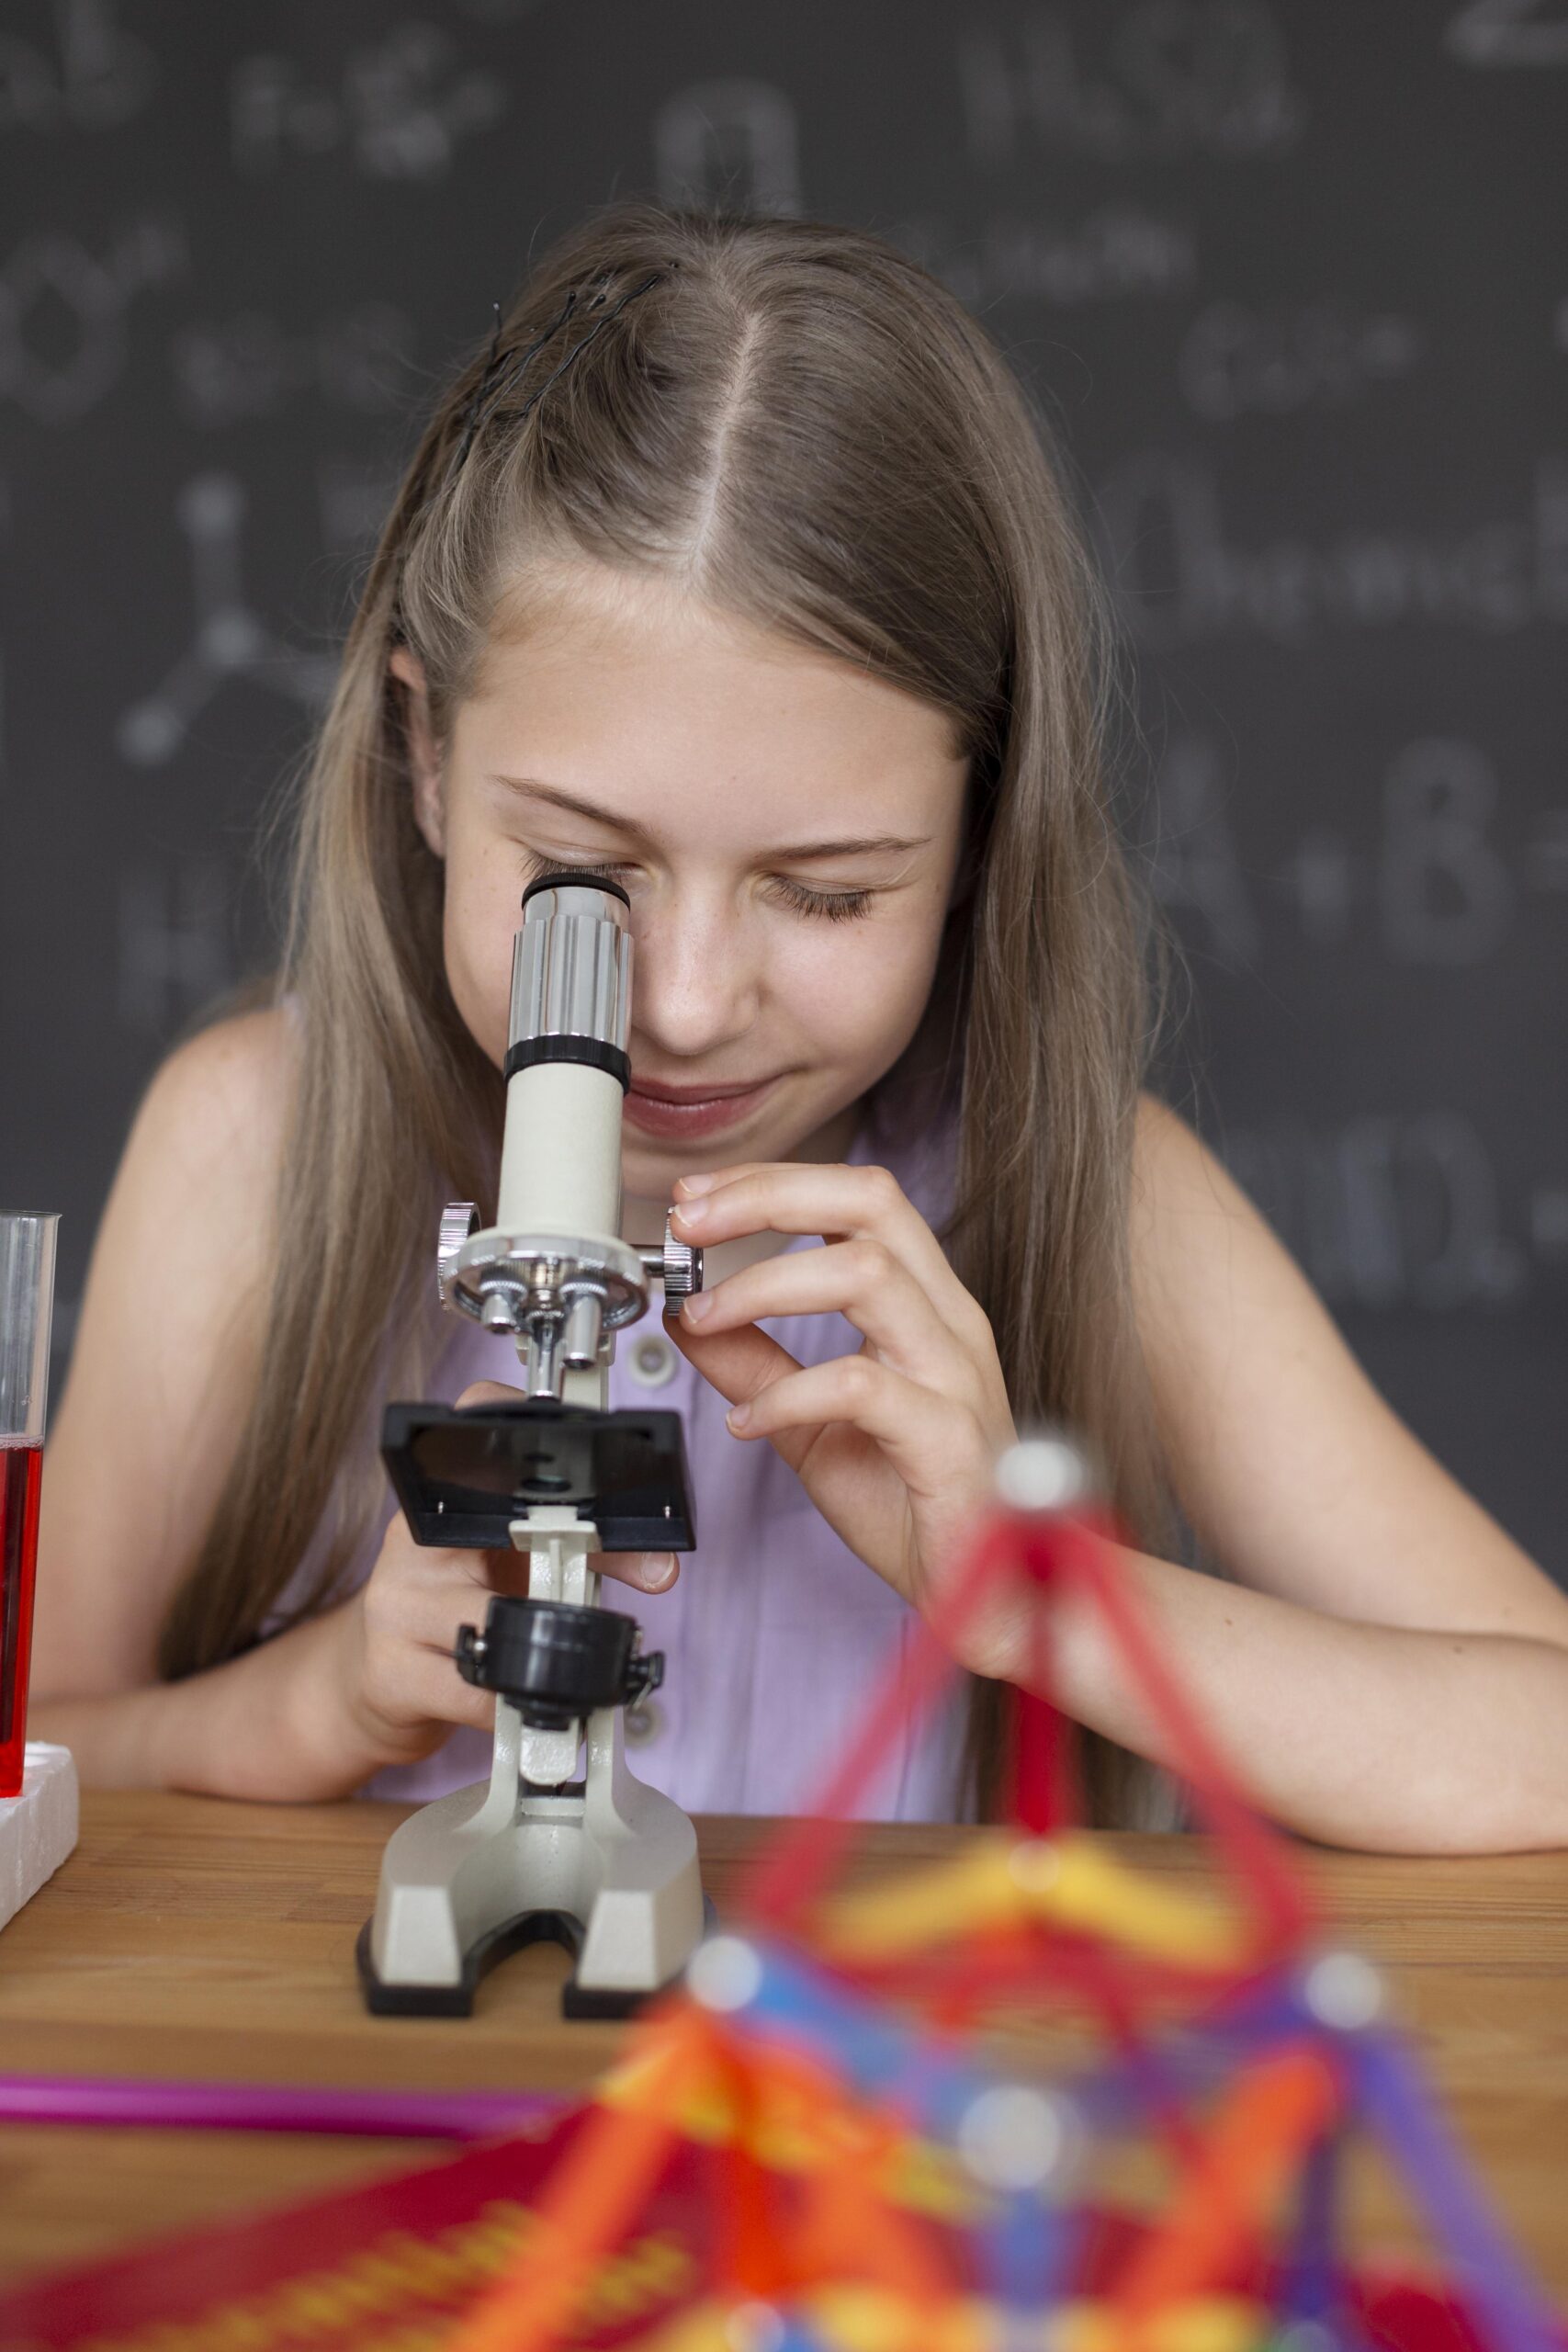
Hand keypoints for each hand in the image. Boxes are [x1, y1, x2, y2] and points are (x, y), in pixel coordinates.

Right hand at [337, 1379, 678, 1770]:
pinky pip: (474, 1691)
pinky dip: (516, 1704)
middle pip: (509, 1527)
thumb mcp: (514, 1570)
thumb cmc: (454, 1613)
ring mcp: (397, 1602)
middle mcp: (413, 1539)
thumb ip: (589, 1557)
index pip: (477, 1419)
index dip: (524, 1419)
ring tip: (578, 1668)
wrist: (372, 1687)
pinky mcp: (390, 1672)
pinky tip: (529, 1708)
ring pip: (494, 1621)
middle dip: (576, 1565)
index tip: (590, 1452)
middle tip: (631, 1592)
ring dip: (551, 1652)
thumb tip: (662, 1568)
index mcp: (447, 1500)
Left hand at [666, 1163, 1017, 1674]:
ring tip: (703, 1316)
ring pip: (868, 1275)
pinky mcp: (949, 1438)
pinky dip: (788, 1394)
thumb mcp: (810, 1422)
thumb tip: (684, 1314)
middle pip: (870, 1205)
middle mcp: (947, 1322)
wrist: (991, 1593)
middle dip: (768, 1196)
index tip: (696, 1198)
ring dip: (766, 1284)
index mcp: (924, 1306)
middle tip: (689, 1222)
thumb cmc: (917, 1503)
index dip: (773, 1184)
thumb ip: (754, 1365)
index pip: (857, 1201)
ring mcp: (955, 1374)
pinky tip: (747, 1421)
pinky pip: (863, 1387)